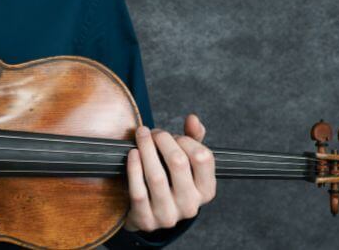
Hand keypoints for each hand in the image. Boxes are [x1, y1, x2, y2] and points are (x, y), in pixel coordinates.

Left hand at [123, 113, 215, 232]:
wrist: (149, 214)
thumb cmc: (170, 181)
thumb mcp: (187, 163)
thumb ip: (193, 139)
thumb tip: (193, 118)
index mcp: (206, 190)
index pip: (203, 157)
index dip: (186, 140)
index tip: (173, 135)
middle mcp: (191, 205)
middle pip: (178, 162)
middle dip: (163, 140)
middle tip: (152, 132)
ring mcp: (169, 215)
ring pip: (156, 176)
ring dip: (146, 149)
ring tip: (141, 135)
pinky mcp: (147, 220)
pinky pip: (138, 191)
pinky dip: (134, 169)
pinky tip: (132, 153)